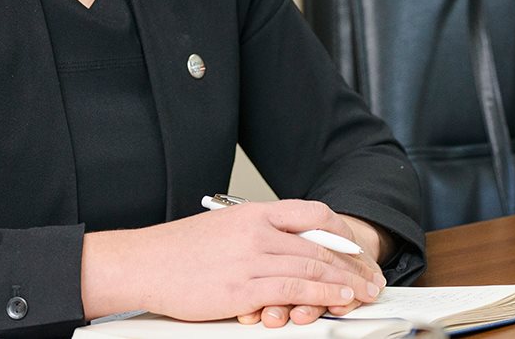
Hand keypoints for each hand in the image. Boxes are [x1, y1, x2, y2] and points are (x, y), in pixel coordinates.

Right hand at [81, 199, 385, 322]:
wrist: (143, 263)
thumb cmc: (178, 250)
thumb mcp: (222, 228)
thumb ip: (256, 233)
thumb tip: (287, 246)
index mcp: (253, 213)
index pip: (311, 213)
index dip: (341, 232)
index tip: (356, 249)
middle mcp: (256, 231)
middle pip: (319, 245)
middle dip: (352, 264)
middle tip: (372, 277)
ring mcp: (250, 259)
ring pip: (313, 268)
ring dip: (345, 282)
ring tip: (364, 292)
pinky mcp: (242, 289)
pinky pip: (294, 291)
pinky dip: (322, 295)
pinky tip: (336, 300)